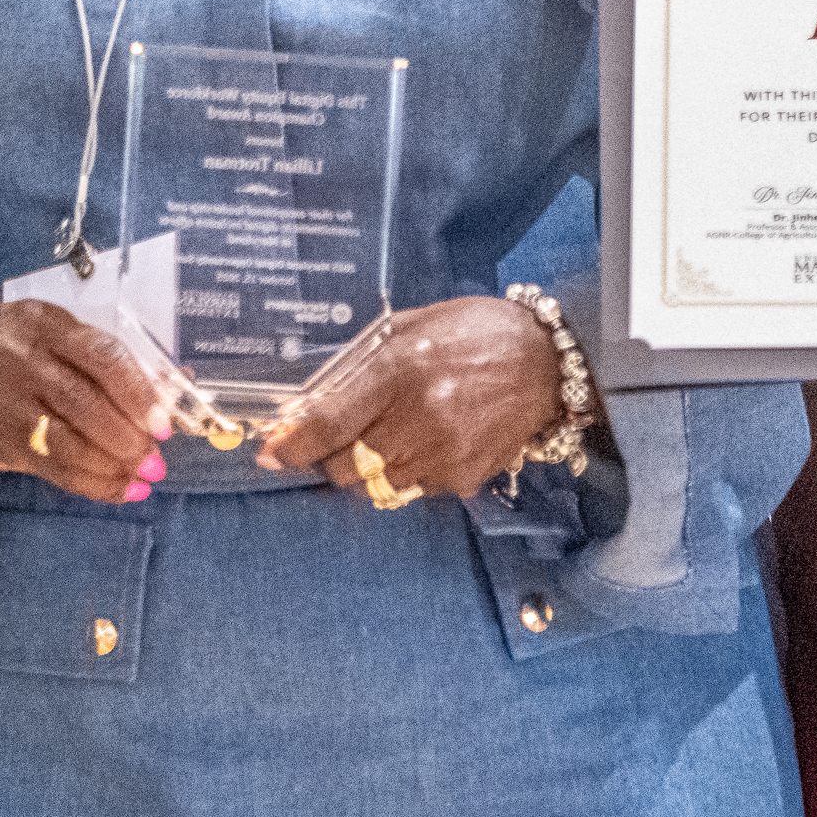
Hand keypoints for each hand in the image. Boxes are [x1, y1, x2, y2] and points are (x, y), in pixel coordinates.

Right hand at [0, 300, 167, 501]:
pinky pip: (52, 469)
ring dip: (113, 467)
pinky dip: (91, 483)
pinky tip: (119, 487)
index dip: (138, 393)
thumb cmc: (5, 340)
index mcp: (43, 324)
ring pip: (68, 444)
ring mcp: (6, 406)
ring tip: (142, 477)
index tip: (162, 420)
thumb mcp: (48, 327)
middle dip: (128, 439)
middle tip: (155, 457)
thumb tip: (173, 384)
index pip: (101, 357)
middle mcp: (22, 362)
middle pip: (85, 406)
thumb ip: (101, 355)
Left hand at [255, 296, 557, 503]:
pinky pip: (412, 488)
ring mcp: (443, 453)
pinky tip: (426, 441)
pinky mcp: (462, 478)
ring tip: (389, 435)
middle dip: (330, 458)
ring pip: (374, 485)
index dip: (292, 446)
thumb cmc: (474, 334)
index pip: (328, 424)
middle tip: (336, 439)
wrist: (545, 362)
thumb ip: (359, 365)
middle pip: (344, 467)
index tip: (271, 454)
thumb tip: (308, 403)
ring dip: (367, 468)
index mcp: (400, 369)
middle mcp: (419, 417)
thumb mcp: (409, 328)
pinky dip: (406, 472)